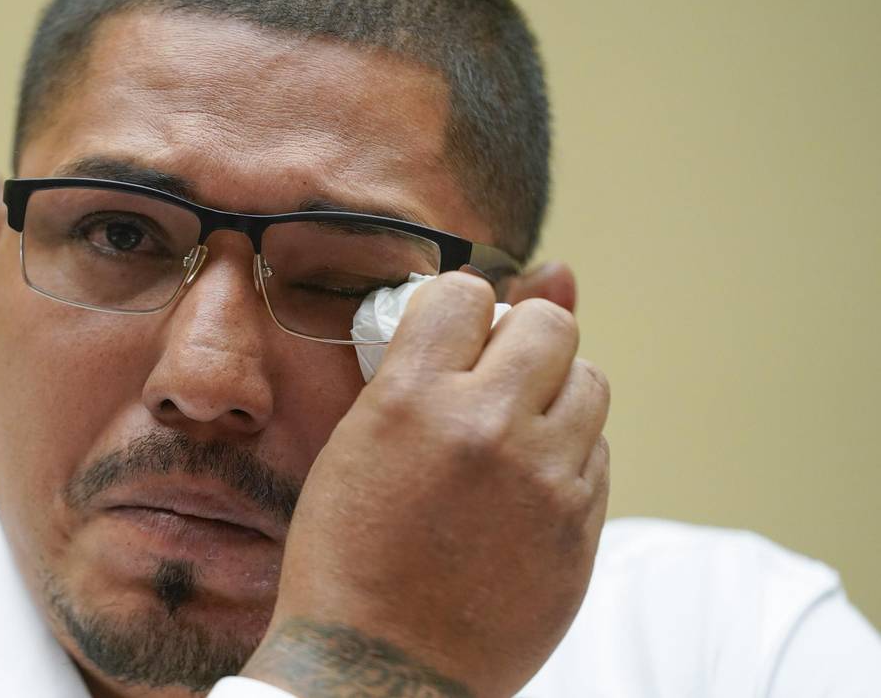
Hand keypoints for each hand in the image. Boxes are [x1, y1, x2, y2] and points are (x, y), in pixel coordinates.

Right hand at [242, 271, 610, 696]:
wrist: (376, 669)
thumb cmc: (349, 554)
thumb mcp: (359, 443)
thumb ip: (428, 365)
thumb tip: (528, 287)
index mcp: (412, 400)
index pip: (469, 294)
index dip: (459, 314)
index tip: (452, 340)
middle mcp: (485, 428)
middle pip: (550, 326)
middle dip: (522, 341)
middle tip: (494, 380)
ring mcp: (542, 482)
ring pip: (589, 383)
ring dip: (553, 396)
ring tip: (512, 437)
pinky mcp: (579, 531)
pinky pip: (596, 455)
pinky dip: (565, 460)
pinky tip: (520, 494)